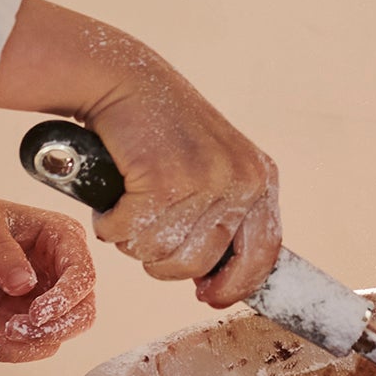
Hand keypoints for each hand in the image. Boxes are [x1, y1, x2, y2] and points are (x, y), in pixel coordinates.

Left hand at [0, 197, 98, 361]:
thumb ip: (3, 253)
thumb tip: (25, 284)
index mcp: (63, 240)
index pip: (82, 276)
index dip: (65, 299)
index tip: (36, 314)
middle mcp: (61, 274)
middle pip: (80, 317)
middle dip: (46, 332)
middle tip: (9, 330)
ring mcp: (44, 301)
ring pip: (49, 341)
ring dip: (11, 346)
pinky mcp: (22, 322)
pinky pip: (16, 346)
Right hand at [86, 61, 286, 310]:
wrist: (124, 80)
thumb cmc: (161, 131)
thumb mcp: (214, 168)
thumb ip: (223, 217)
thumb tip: (215, 284)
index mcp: (261, 178)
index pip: (263, 255)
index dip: (233, 285)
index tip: (208, 296)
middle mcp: (242, 180)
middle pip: (199, 265)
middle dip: (163, 259)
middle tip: (146, 225)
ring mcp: (206, 180)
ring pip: (161, 255)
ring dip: (134, 239)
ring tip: (131, 203)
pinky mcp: (164, 180)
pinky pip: (129, 234)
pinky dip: (111, 222)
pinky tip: (115, 194)